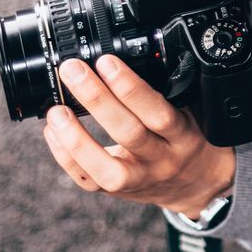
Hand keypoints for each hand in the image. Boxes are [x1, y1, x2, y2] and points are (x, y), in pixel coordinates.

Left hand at [42, 55, 235, 218]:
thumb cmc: (190, 140)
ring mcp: (140, 179)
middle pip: (129, 133)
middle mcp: (163, 160)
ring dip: (76, 136)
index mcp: (184, 136)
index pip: (159, 112)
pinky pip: (88, 180)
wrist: (198, 184)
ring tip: (56, 110)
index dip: (131, 88)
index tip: (107, 62)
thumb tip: (127, 58)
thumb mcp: (192, 114)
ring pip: (105, 165)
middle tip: (73, 71)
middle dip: (97, 99)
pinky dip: (65, 157)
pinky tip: (52, 132)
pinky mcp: (119, 192)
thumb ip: (168, 95)